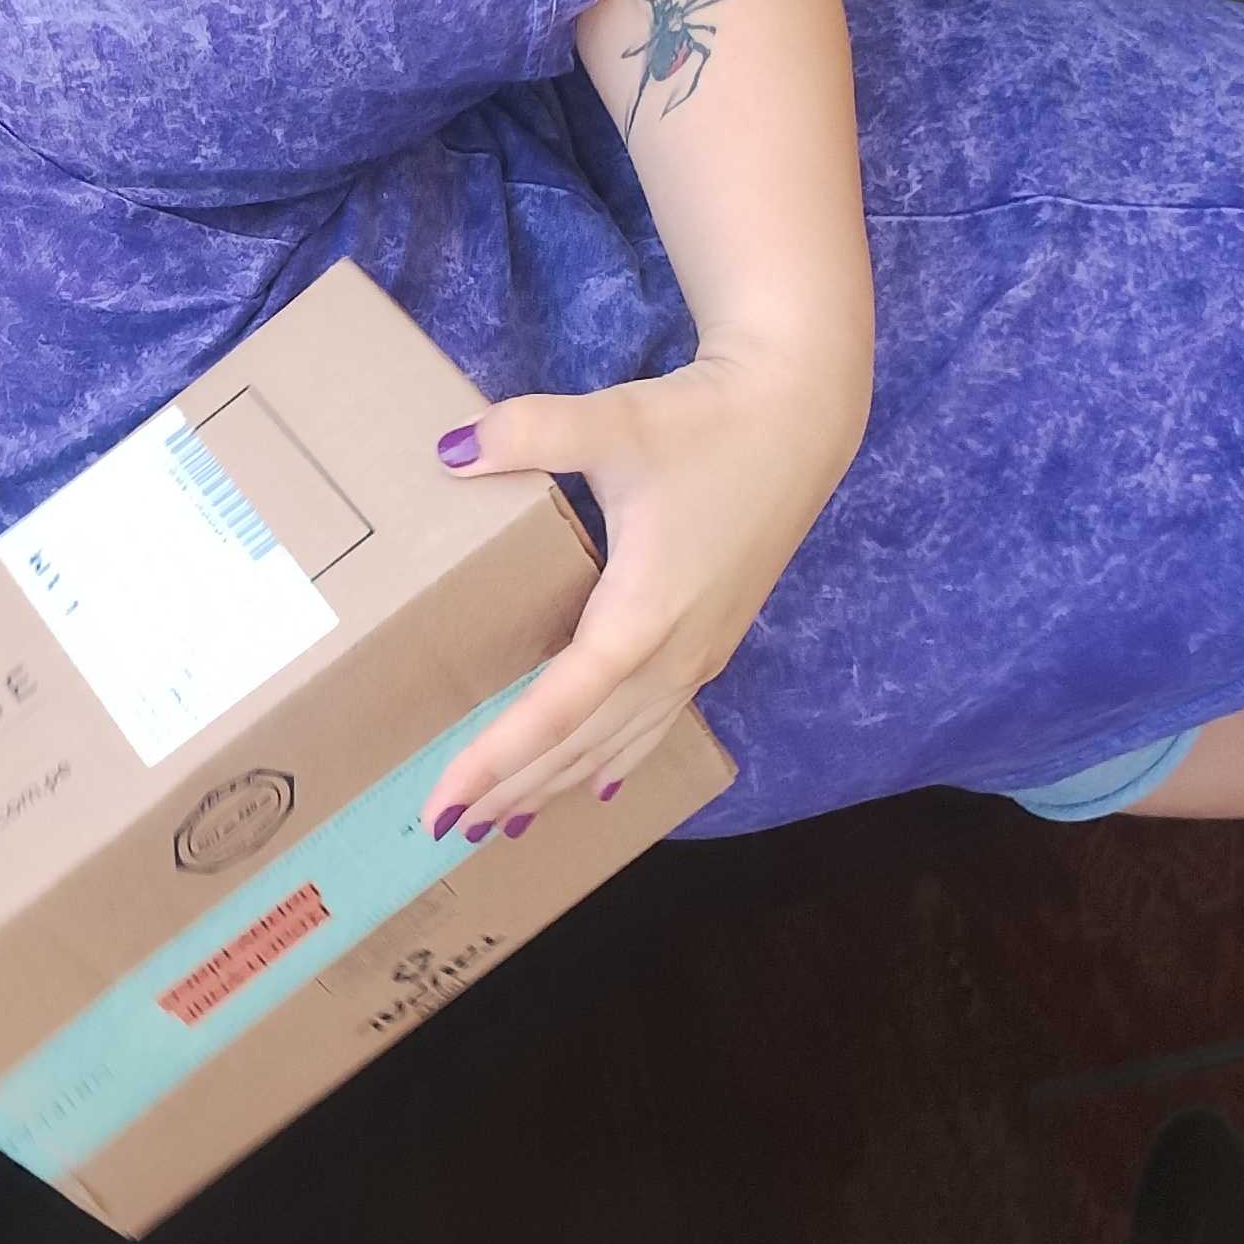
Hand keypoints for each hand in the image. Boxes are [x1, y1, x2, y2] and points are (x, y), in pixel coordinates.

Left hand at [421, 349, 860, 834]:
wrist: (799, 417)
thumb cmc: (705, 423)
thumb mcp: (611, 421)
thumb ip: (527, 433)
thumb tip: (449, 447)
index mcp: (642, 615)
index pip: (556, 709)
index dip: (496, 759)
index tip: (444, 800)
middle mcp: (672, 653)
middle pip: (581, 744)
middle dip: (514, 787)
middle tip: (449, 826)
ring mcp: (698, 654)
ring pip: (619, 744)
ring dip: (558, 783)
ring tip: (504, 821)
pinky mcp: (712, 642)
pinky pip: (653, 725)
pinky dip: (613, 760)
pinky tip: (593, 784)